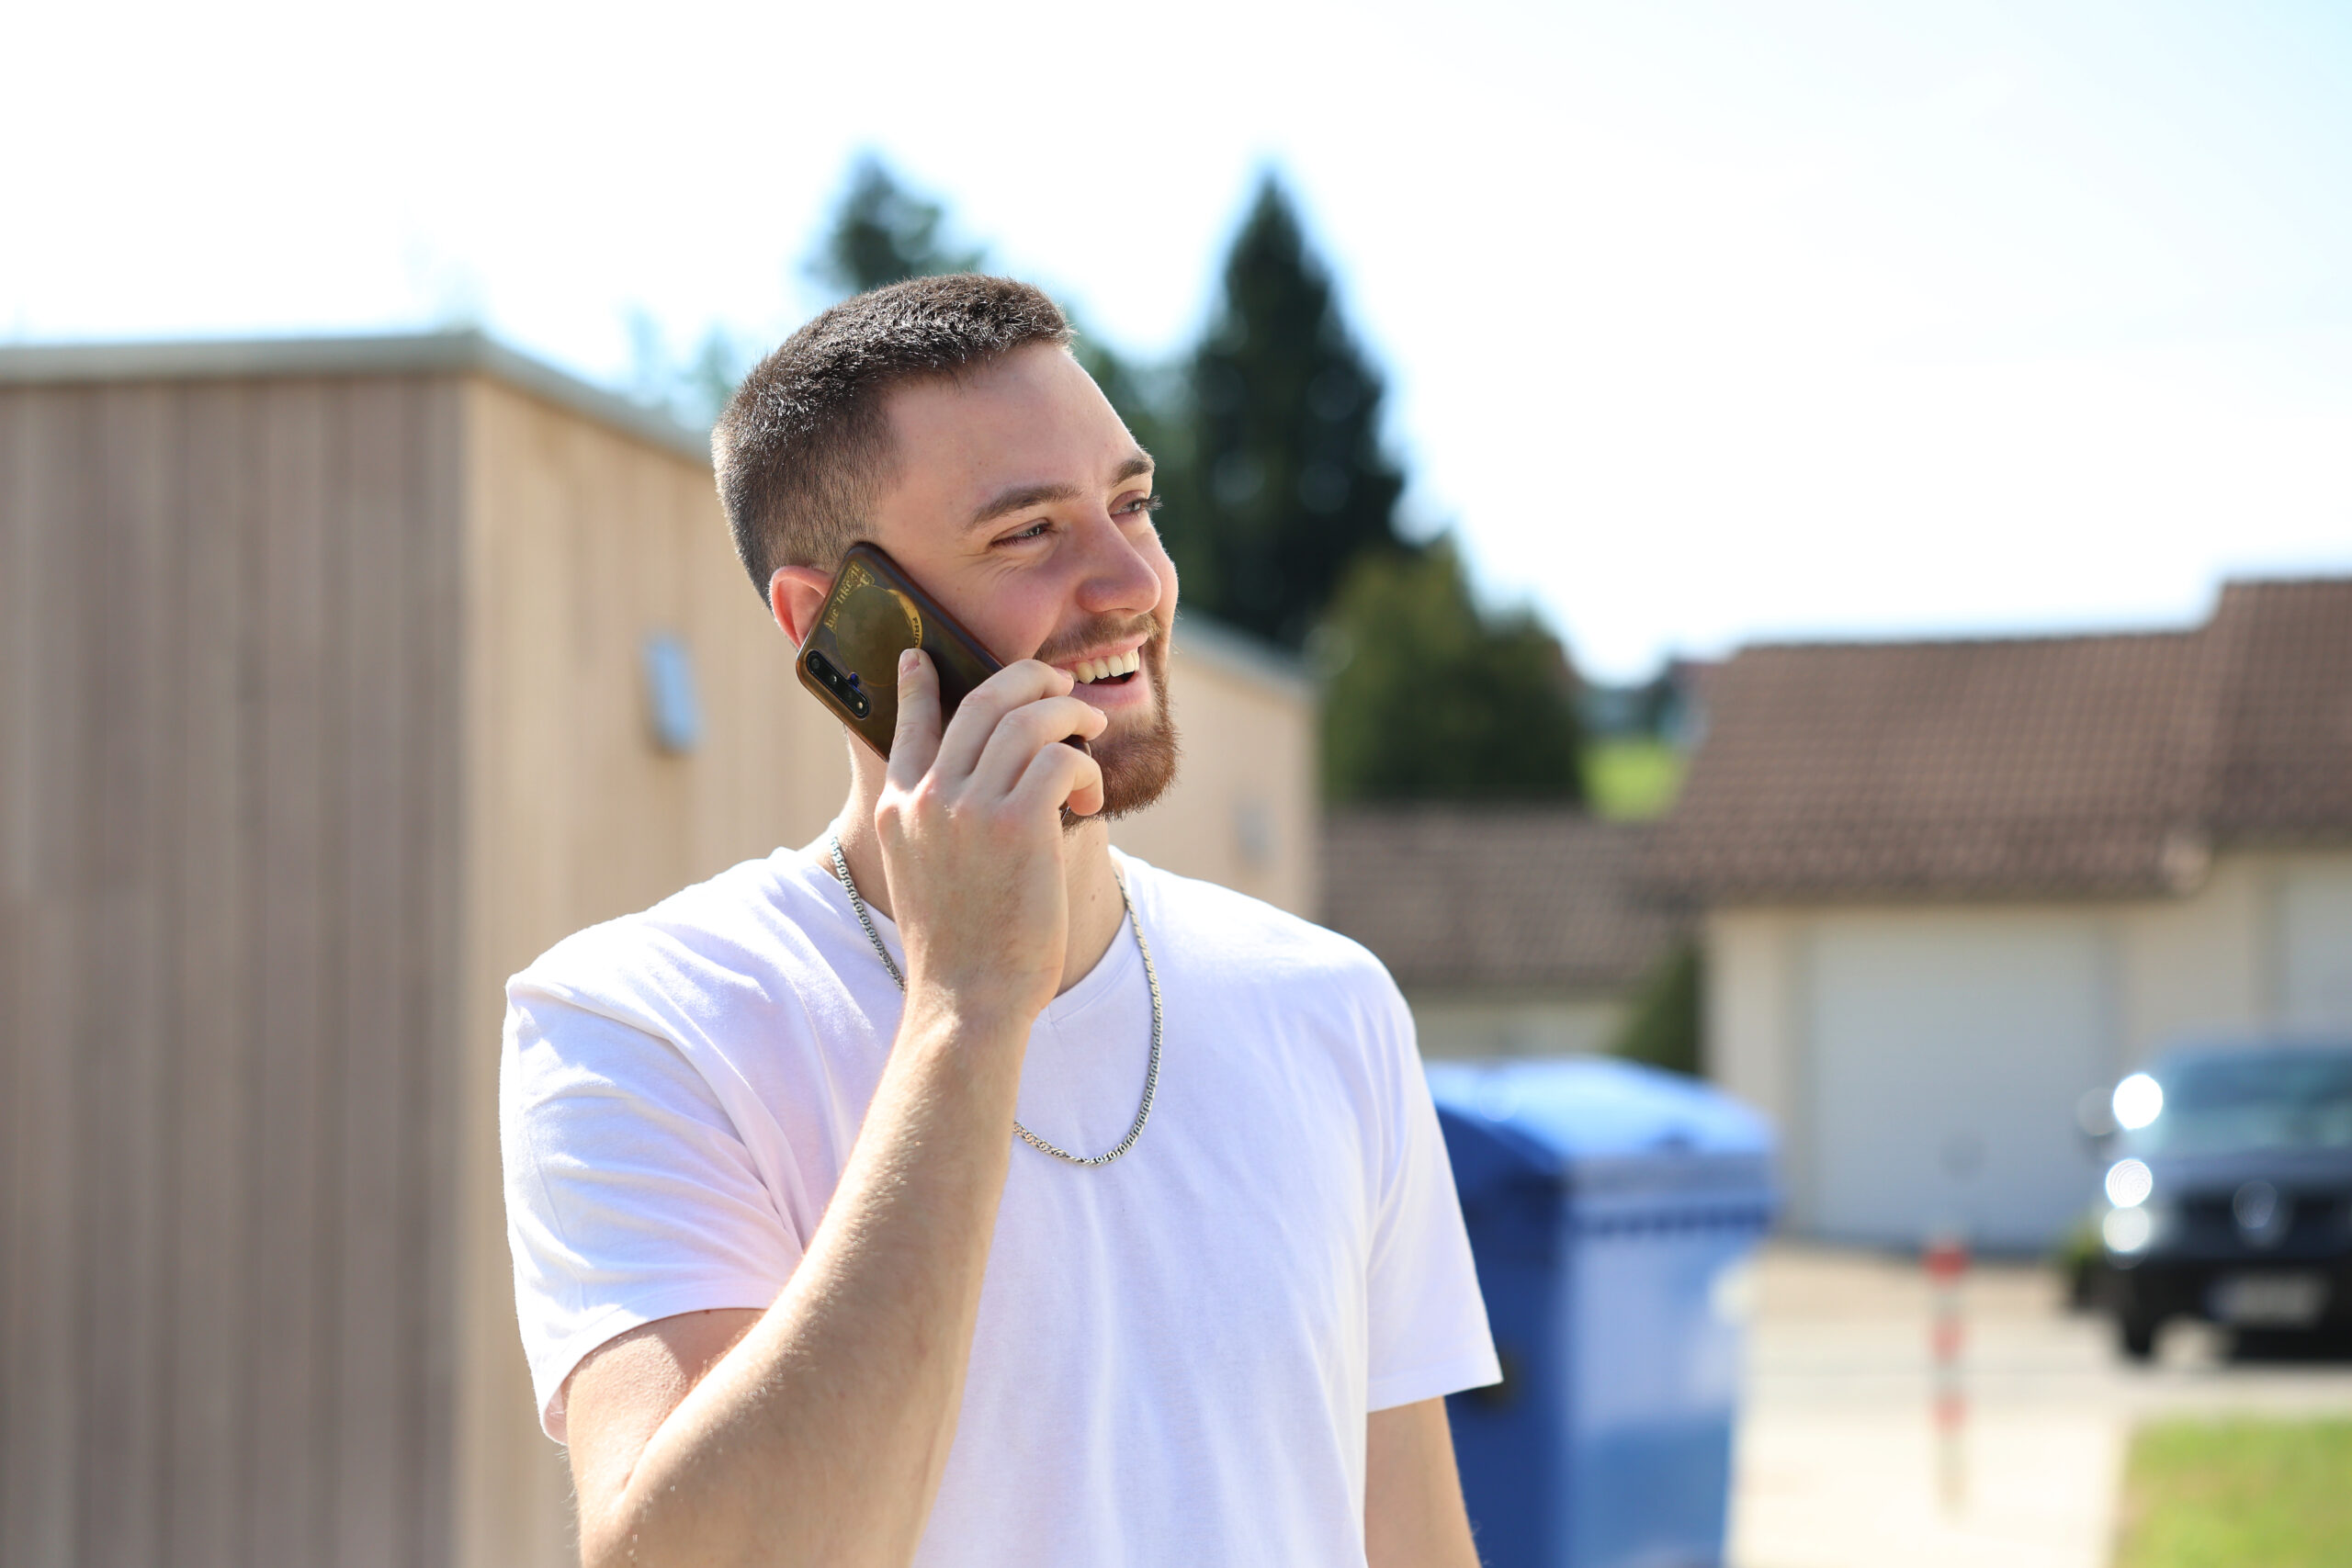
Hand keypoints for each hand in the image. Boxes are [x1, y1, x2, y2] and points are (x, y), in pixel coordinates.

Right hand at [872, 650, 1108, 1024]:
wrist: (968, 1001)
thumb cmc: (959, 949)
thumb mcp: (923, 876)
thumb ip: (935, 826)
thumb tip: (976, 791)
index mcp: (899, 808)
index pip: (906, 724)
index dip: (918, 685)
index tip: (923, 657)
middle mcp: (929, 798)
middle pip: (983, 701)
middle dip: (1029, 680)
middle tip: (1058, 685)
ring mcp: (970, 808)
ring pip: (1030, 720)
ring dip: (1070, 716)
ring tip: (1092, 732)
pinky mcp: (1019, 825)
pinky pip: (1061, 760)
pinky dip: (1085, 768)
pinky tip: (1089, 797)